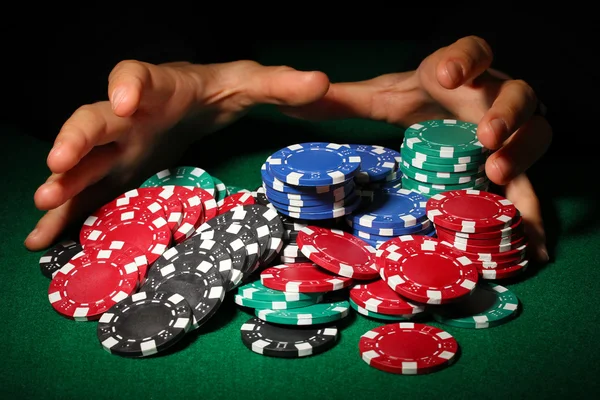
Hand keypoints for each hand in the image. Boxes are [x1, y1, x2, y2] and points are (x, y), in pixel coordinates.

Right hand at [25, 60, 329, 250]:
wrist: (190, 102)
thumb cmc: (216, 90)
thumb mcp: (252, 82)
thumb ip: (282, 84)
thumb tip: (321, 82)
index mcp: (158, 87)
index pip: (136, 75)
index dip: (129, 85)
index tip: (127, 98)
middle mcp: (127, 116)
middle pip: (94, 120)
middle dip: (76, 141)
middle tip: (60, 165)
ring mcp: (117, 148)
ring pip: (83, 164)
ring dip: (63, 186)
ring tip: (45, 208)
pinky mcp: (116, 174)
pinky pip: (86, 194)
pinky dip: (64, 215)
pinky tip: (42, 240)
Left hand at [283, 36, 551, 262]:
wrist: (439, 118)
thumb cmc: (413, 101)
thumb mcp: (376, 99)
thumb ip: (341, 101)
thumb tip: (299, 101)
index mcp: (458, 72)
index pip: (471, 51)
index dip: (465, 60)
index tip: (446, 77)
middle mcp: (491, 96)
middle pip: (516, 92)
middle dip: (504, 112)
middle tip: (484, 136)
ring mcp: (509, 130)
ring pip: (536, 131)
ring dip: (523, 152)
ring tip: (497, 174)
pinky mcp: (513, 164)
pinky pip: (532, 183)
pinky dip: (533, 209)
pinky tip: (533, 242)